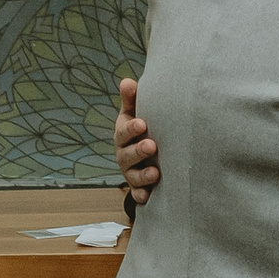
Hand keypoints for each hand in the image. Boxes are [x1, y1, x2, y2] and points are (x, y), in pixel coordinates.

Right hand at [115, 77, 158, 204]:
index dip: (131, 128)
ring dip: (142, 175)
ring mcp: (130, 172)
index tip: (143, 123)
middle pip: (127, 154)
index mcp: (123, 135)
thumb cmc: (141, 128)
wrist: (144, 154)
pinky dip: (141, 195)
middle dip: (138, 151)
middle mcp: (124, 154)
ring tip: (155, 174)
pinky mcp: (137, 187)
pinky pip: (137, 194)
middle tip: (152, 146)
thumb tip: (127, 81)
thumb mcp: (135, 113)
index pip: (124, 131)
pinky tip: (148, 196)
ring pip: (132, 175)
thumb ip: (131, 99)